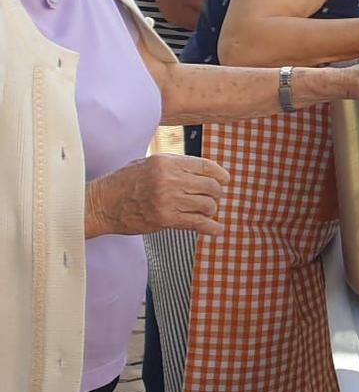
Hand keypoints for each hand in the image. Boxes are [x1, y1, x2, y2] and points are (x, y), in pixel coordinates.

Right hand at [86, 155, 227, 236]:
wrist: (99, 205)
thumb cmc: (122, 183)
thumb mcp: (147, 164)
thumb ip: (173, 166)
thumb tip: (202, 171)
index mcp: (166, 162)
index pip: (205, 166)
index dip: (220, 174)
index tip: (225, 180)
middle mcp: (169, 179)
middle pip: (210, 186)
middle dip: (216, 194)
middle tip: (214, 199)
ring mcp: (167, 199)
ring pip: (207, 204)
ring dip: (211, 210)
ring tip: (206, 212)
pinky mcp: (165, 219)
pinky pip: (197, 223)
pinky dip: (211, 227)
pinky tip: (216, 229)